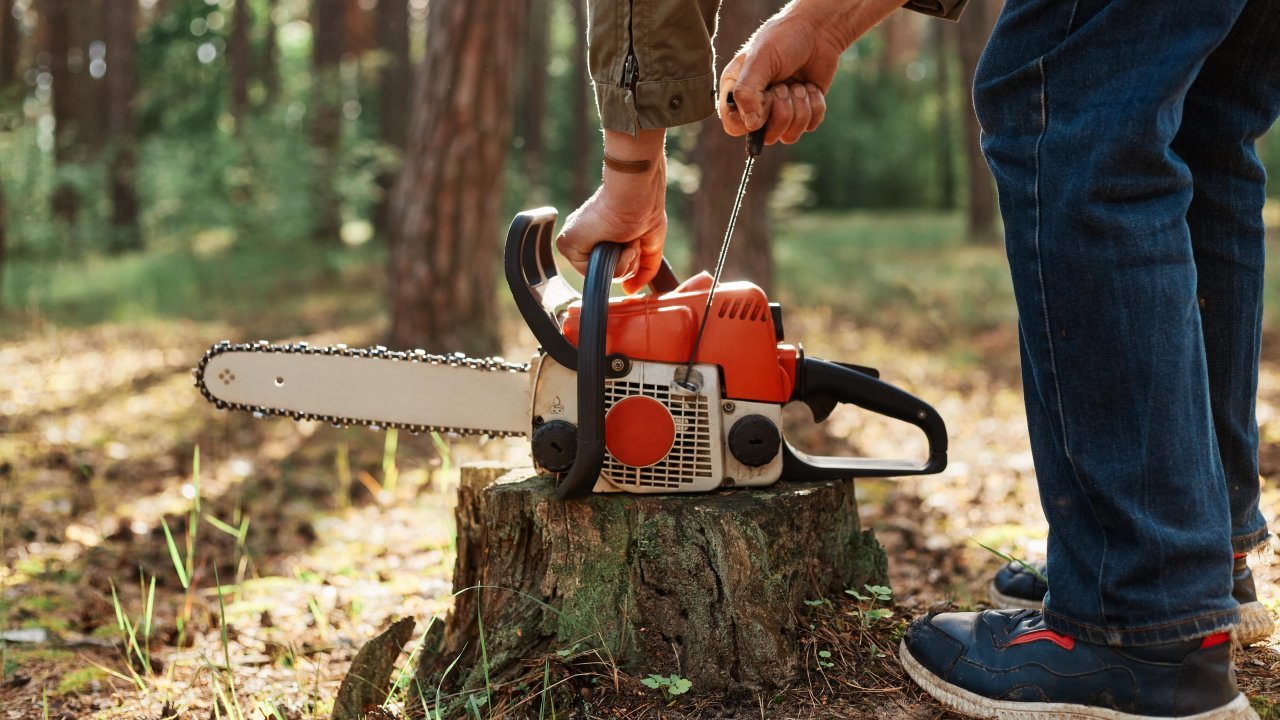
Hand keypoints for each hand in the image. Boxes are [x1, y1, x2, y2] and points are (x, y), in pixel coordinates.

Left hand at [557, 129, 666, 294]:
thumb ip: (643, 269)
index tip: (635, 240)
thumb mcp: (649, 245)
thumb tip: (630, 290)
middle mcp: (584, 238)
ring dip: (624, 262)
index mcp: (598, 234)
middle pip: (608, 272)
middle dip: (628, 262)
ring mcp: (574, 241)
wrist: (637, 196)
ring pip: (601, 274)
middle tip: (631, 239)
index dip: (629, 260)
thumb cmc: (646, 210)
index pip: (610, 264)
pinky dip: (614, 262)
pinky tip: (616, 242)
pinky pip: (592, 273)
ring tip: (626, 238)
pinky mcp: (566, 244)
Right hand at [720, 0, 902, 140]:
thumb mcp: (759, 61)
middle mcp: (757, 106)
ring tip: (799, 85)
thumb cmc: (783, 40)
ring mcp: (780, 112)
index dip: (752, 120)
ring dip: (800, 108)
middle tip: (784, 86)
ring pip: (789, 136)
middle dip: (781, 110)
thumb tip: (751, 125)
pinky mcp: (803, 113)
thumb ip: (747, 92)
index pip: (734, 127)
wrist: (818, 32)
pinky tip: (811, 87)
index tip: (765, 99)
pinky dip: (815, 106)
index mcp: (737, 93)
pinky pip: (810, 127)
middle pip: (765, 136)